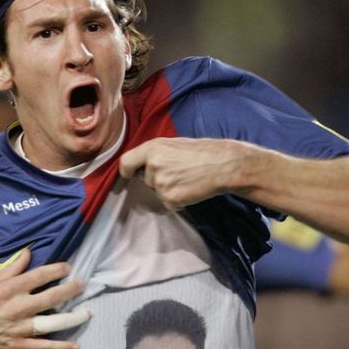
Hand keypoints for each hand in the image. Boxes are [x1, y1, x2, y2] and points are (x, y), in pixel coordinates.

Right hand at [0, 249, 88, 348]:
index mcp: (10, 289)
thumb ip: (12, 268)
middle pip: (52, 297)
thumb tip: (28, 252)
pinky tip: (75, 346)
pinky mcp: (18, 345)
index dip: (57, 270)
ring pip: (53, 322)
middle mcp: (18, 307)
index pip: (40, 276)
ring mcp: (20, 328)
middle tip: (82, 285)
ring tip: (87, 313)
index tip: (69, 267)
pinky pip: (43, 347)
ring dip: (73, 318)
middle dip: (71, 290)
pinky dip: (59, 347)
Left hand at [119, 137, 253, 208]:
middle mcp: (152, 166)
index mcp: (152, 148)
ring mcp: (160, 184)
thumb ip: (155, 153)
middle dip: (157, 179)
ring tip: (187, 179)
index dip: (126, 170)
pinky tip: (190, 189)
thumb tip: (140, 165)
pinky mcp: (170, 200)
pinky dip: (178, 201)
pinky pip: (168, 204)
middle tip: (178, 172)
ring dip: (169, 190)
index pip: (126, 163)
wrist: (223, 165)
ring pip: (157, 192)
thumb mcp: (173, 144)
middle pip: (145, 179)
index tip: (129, 174)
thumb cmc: (202, 152)